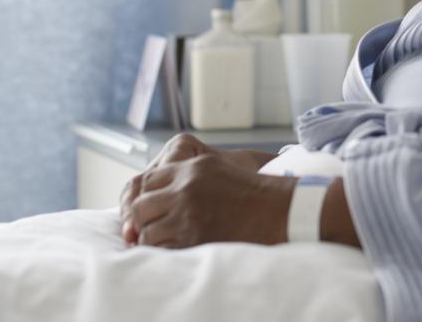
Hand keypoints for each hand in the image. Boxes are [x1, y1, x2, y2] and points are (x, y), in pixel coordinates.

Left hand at [125, 147, 296, 247]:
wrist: (281, 210)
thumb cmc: (255, 192)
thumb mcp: (220, 168)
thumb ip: (188, 176)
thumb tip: (159, 192)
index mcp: (191, 168)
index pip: (147, 180)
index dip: (143, 197)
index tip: (147, 210)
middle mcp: (186, 188)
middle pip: (141, 206)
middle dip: (142, 220)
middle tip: (150, 229)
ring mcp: (189, 213)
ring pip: (148, 231)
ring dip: (153, 239)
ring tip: (167, 242)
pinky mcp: (195, 237)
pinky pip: (163, 249)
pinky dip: (165, 253)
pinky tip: (177, 250)